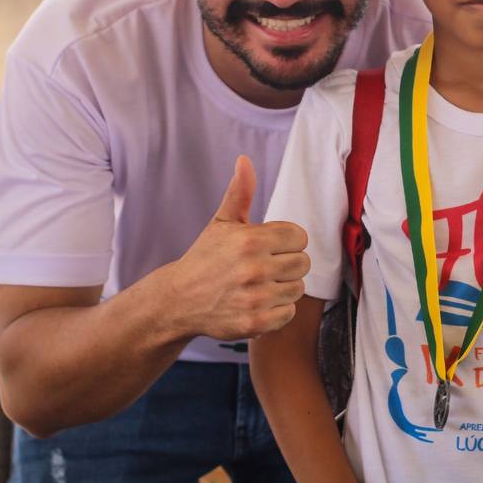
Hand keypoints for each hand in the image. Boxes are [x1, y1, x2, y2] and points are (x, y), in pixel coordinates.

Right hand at [162, 156, 309, 340]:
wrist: (178, 300)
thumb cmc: (205, 258)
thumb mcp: (221, 222)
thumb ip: (240, 192)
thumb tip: (244, 160)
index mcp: (250, 240)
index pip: (300, 237)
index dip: (287, 241)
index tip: (269, 246)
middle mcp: (254, 268)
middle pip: (303, 263)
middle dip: (287, 264)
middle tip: (265, 267)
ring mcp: (255, 297)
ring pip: (298, 289)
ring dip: (283, 287)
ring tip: (260, 285)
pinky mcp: (255, 322)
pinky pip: (289, 313)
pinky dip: (277, 310)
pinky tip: (258, 303)